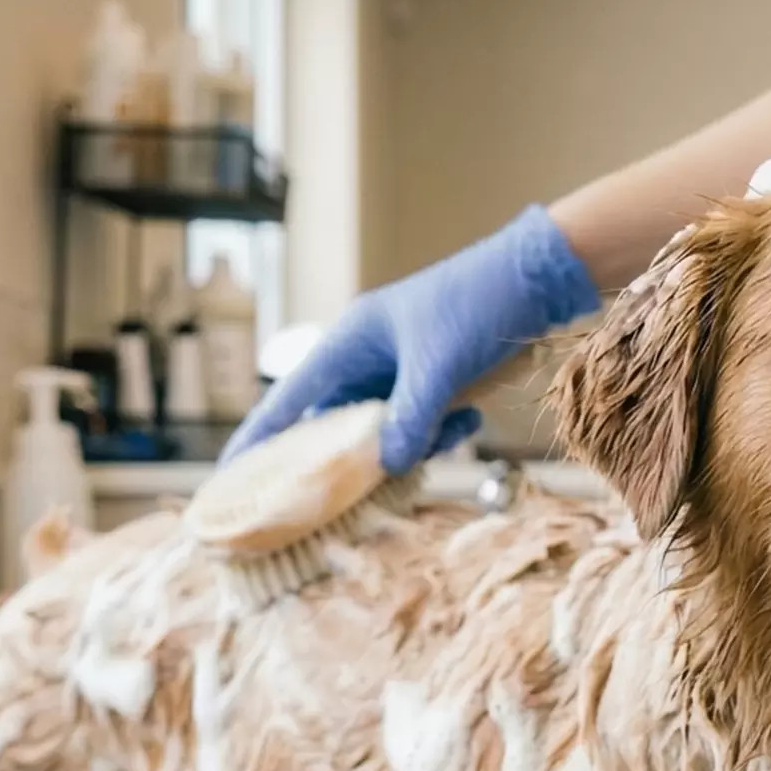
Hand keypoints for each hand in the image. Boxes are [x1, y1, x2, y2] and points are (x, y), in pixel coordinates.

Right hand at [221, 205, 599, 472]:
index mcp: (349, 343)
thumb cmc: (478, 303)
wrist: (539, 280)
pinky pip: (422, 428)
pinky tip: (472, 417)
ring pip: (385, 434)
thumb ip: (411, 418)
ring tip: (452, 424)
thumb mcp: (440, 365)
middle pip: (337, 426)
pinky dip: (442, 433)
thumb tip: (388, 465)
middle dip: (353, 458)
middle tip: (361, 490)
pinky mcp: (435, 385)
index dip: (259, 441)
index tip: (231, 477)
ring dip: (413, 444)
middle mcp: (368, 360)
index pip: (289, 401)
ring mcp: (401, 375)